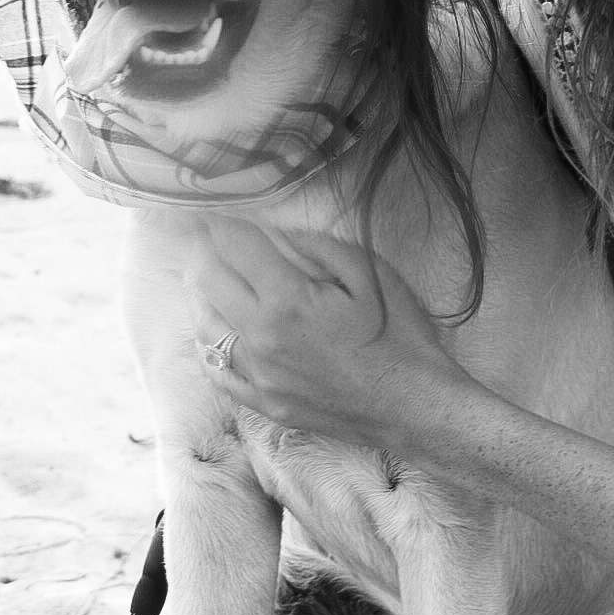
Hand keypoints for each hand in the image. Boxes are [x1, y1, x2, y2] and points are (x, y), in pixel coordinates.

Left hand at [189, 216, 465, 451]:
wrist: (415, 408)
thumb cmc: (401, 337)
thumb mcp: (369, 274)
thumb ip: (316, 246)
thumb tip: (275, 231)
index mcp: (288, 300)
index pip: (235, 247)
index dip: (219, 220)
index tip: (211, 205)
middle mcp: (262, 339)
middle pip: (208, 281)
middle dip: (199, 249)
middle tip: (198, 231)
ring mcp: (260, 377)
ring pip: (205, 326)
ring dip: (198, 292)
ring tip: (201, 271)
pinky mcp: (265, 404)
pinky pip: (218, 373)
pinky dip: (208, 345)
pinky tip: (211, 329)